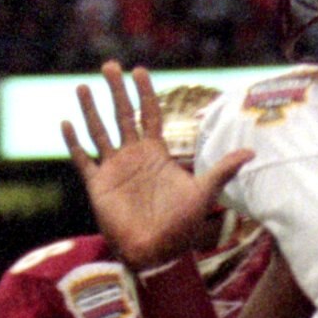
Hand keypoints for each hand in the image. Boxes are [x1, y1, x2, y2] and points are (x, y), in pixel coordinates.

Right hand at [61, 65, 253, 272]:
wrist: (156, 251)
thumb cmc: (181, 226)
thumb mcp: (204, 193)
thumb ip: (222, 170)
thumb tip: (252, 153)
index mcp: (156, 153)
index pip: (149, 114)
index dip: (145, 92)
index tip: (139, 70)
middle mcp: (133, 156)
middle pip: (123, 114)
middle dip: (116, 90)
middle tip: (110, 65)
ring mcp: (114, 168)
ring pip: (100, 131)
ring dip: (91, 110)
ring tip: (82, 87)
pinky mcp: (98, 184)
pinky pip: (83, 159)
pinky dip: (74, 142)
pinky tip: (66, 123)